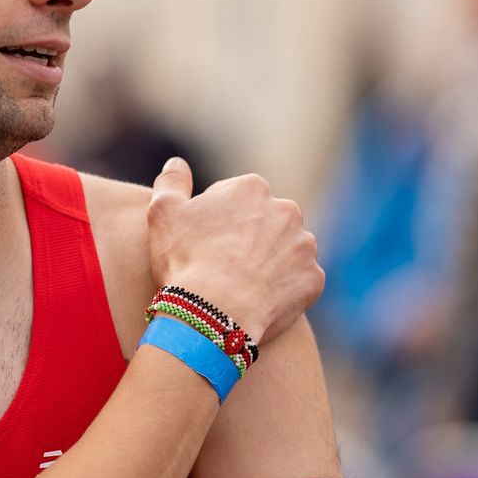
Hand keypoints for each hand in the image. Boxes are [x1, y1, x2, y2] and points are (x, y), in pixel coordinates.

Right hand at [148, 158, 323, 346]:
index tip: (204, 244)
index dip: (217, 223)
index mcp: (252, 188)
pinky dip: (283, 290)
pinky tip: (259, 302)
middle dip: (249, 238)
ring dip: (270, 262)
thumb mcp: (164, 212)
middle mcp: (286, 210)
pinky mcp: (313, 279)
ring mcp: (304, 246)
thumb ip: (172, 181)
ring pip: (286, 251)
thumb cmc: (186, 260)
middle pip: (265, 222)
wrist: (214, 313)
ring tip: (242, 286)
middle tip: (223, 266)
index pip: (236, 200)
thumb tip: (177, 163)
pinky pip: (298, 282)